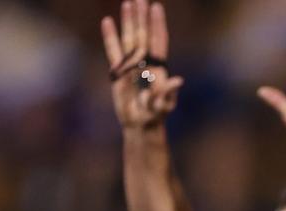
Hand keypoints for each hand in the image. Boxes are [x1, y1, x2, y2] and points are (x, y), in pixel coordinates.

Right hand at [101, 0, 182, 129]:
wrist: (140, 123)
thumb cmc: (155, 115)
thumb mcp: (164, 105)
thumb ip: (168, 93)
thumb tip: (178, 80)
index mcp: (158, 67)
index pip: (159, 40)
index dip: (157, 24)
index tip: (156, 7)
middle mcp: (145, 62)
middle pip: (144, 34)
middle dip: (142, 16)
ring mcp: (131, 64)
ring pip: (130, 38)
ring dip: (129, 21)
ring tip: (128, 2)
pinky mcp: (118, 71)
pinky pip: (113, 50)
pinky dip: (110, 36)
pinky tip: (107, 21)